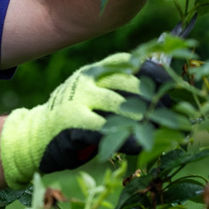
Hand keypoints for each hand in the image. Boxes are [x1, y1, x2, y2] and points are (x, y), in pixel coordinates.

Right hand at [0, 54, 169, 188]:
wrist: (36, 136)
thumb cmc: (75, 118)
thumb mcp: (94, 97)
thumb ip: (118, 92)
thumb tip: (161, 95)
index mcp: (93, 71)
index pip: (128, 62)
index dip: (153, 72)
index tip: (172, 86)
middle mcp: (86, 81)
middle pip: (129, 82)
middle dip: (155, 99)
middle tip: (172, 115)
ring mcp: (78, 100)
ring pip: (121, 106)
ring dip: (144, 120)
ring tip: (158, 131)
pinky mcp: (73, 122)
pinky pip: (106, 130)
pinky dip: (126, 140)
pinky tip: (139, 147)